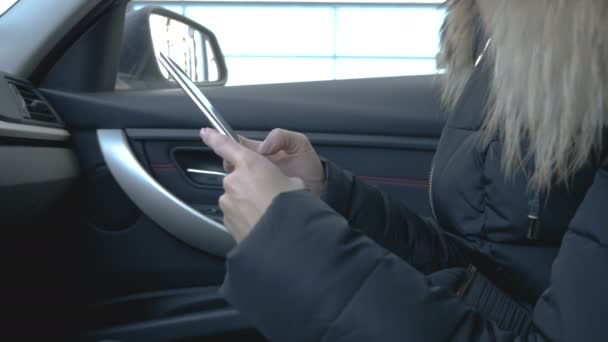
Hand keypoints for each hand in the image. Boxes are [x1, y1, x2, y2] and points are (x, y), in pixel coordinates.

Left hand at [201, 128, 305, 242]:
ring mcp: (228, 202)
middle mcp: (234, 181)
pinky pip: (236, 214)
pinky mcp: (227, 221)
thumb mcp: (296, 183)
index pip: (226, 145)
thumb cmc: (291, 208)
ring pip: (236, 197)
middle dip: (250, 183)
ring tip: (268, 211)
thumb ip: (283, 178)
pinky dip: (246, 217)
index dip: (214, 137)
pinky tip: (261, 222)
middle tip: (270, 193)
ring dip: (248, 202)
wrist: (282, 241)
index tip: (205, 133)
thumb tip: (285, 184)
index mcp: (251, 164)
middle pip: (237, 177)